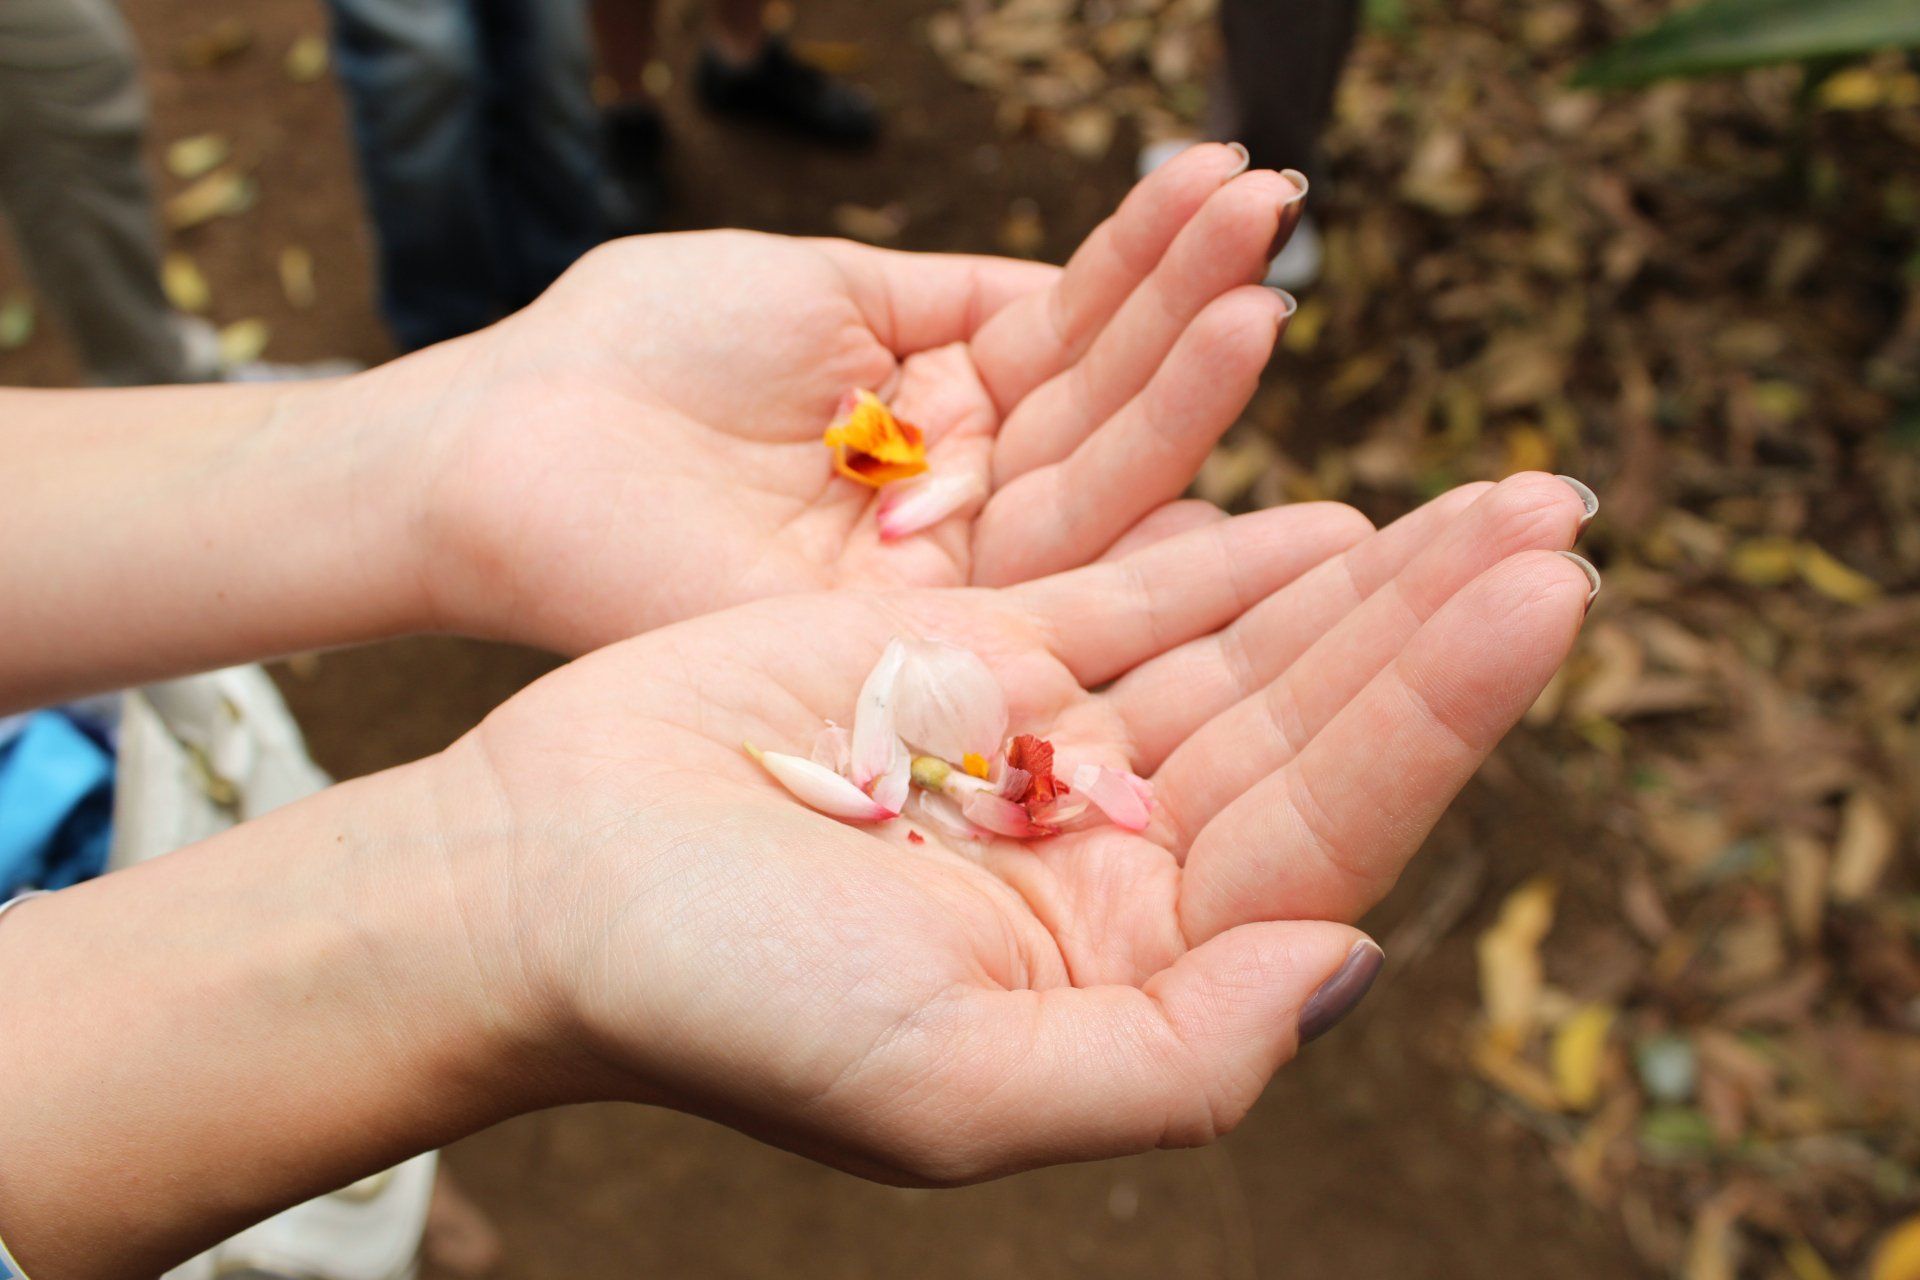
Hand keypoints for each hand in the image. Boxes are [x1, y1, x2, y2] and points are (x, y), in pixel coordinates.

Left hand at [395, 143, 1304, 651]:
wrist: (509, 443)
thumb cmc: (641, 349)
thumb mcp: (828, 290)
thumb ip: (958, 297)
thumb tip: (1083, 278)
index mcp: (935, 415)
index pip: (1070, 339)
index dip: (1151, 264)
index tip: (1237, 178)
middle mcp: (959, 502)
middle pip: (1103, 407)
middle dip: (1192, 308)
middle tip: (1283, 211)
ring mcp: (946, 574)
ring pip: (1097, 477)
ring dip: (1184, 380)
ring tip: (1265, 284)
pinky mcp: (919, 640)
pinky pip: (1057, 558)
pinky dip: (1143, 474)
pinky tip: (1218, 382)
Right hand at [448, 473, 1594, 1179]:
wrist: (542, 883)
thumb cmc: (720, 1002)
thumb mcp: (951, 1086)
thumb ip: (1170, 1061)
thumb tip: (1349, 966)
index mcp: (1125, 976)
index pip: (1325, 838)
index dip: (1437, 719)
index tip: (1540, 599)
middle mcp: (1109, 864)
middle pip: (1307, 728)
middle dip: (1434, 626)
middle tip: (1555, 512)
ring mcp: (1049, 755)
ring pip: (1241, 652)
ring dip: (1363, 576)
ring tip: (1494, 499)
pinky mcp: (976, 662)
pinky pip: (1131, 595)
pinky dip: (1227, 556)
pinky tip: (1329, 519)